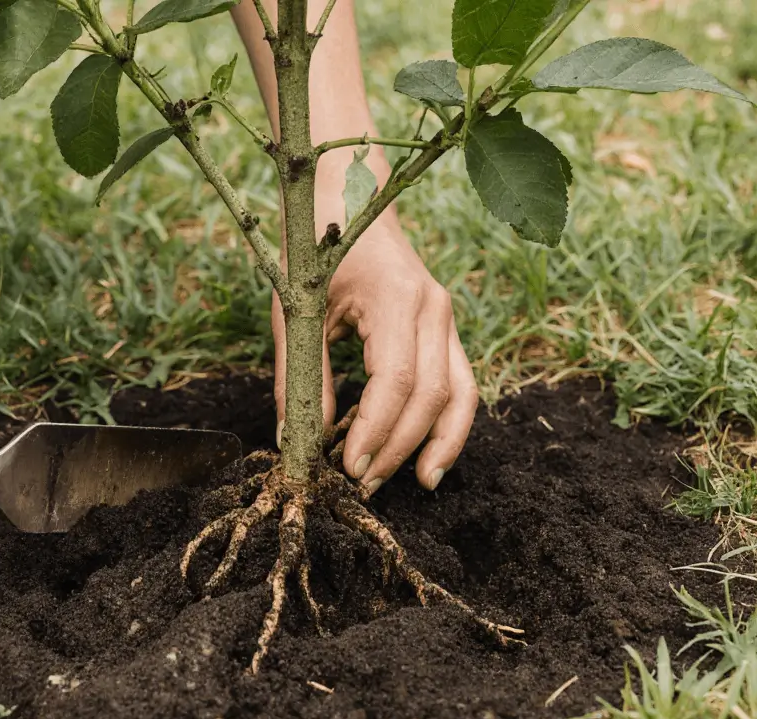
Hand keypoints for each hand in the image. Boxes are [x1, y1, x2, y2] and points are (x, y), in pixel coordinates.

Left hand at [272, 217, 478, 493]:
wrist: (347, 194)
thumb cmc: (314, 247)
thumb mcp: (295, 310)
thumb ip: (300, 376)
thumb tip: (297, 441)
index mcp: (394, 297)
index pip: (396, 381)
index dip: (374, 432)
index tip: (345, 467)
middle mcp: (433, 307)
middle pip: (431, 396)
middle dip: (398, 447)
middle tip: (362, 484)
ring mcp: (446, 317)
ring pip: (461, 395)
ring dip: (438, 446)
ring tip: (411, 485)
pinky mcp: (446, 329)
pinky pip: (461, 385)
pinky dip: (450, 426)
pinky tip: (429, 460)